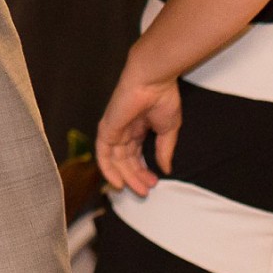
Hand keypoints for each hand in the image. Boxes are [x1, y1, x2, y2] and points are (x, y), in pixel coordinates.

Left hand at [96, 64, 179, 196]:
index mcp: (138, 128)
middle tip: (146, 191)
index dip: (143, 170)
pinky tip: (118, 183)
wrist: (153, 81)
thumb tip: (166, 169)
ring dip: (126, 177)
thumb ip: (164, 150)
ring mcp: (114, 129)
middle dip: (136, 176)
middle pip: (125, 160)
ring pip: (115, 160)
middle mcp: (124, 130)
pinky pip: (103, 153)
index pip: (136, 154)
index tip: (154, 182)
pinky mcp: (106, 129)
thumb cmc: (163, 98)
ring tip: (140, 190)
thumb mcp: (168, 130)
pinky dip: (108, 169)